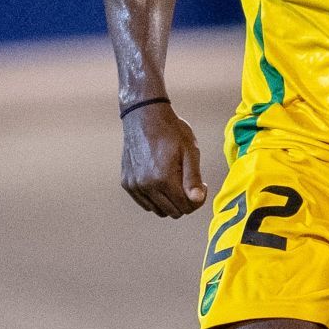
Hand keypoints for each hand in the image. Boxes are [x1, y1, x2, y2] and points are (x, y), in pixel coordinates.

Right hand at [121, 102, 205, 216]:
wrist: (144, 116)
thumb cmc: (170, 131)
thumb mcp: (190, 151)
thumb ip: (193, 179)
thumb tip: (197, 200)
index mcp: (163, 179)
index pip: (185, 207)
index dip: (197, 200)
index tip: (201, 185)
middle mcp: (146, 185)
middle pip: (173, 212)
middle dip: (185, 202)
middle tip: (189, 184)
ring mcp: (134, 185)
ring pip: (158, 210)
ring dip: (170, 202)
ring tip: (175, 182)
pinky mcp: (127, 183)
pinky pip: (145, 203)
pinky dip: (155, 199)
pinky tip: (161, 182)